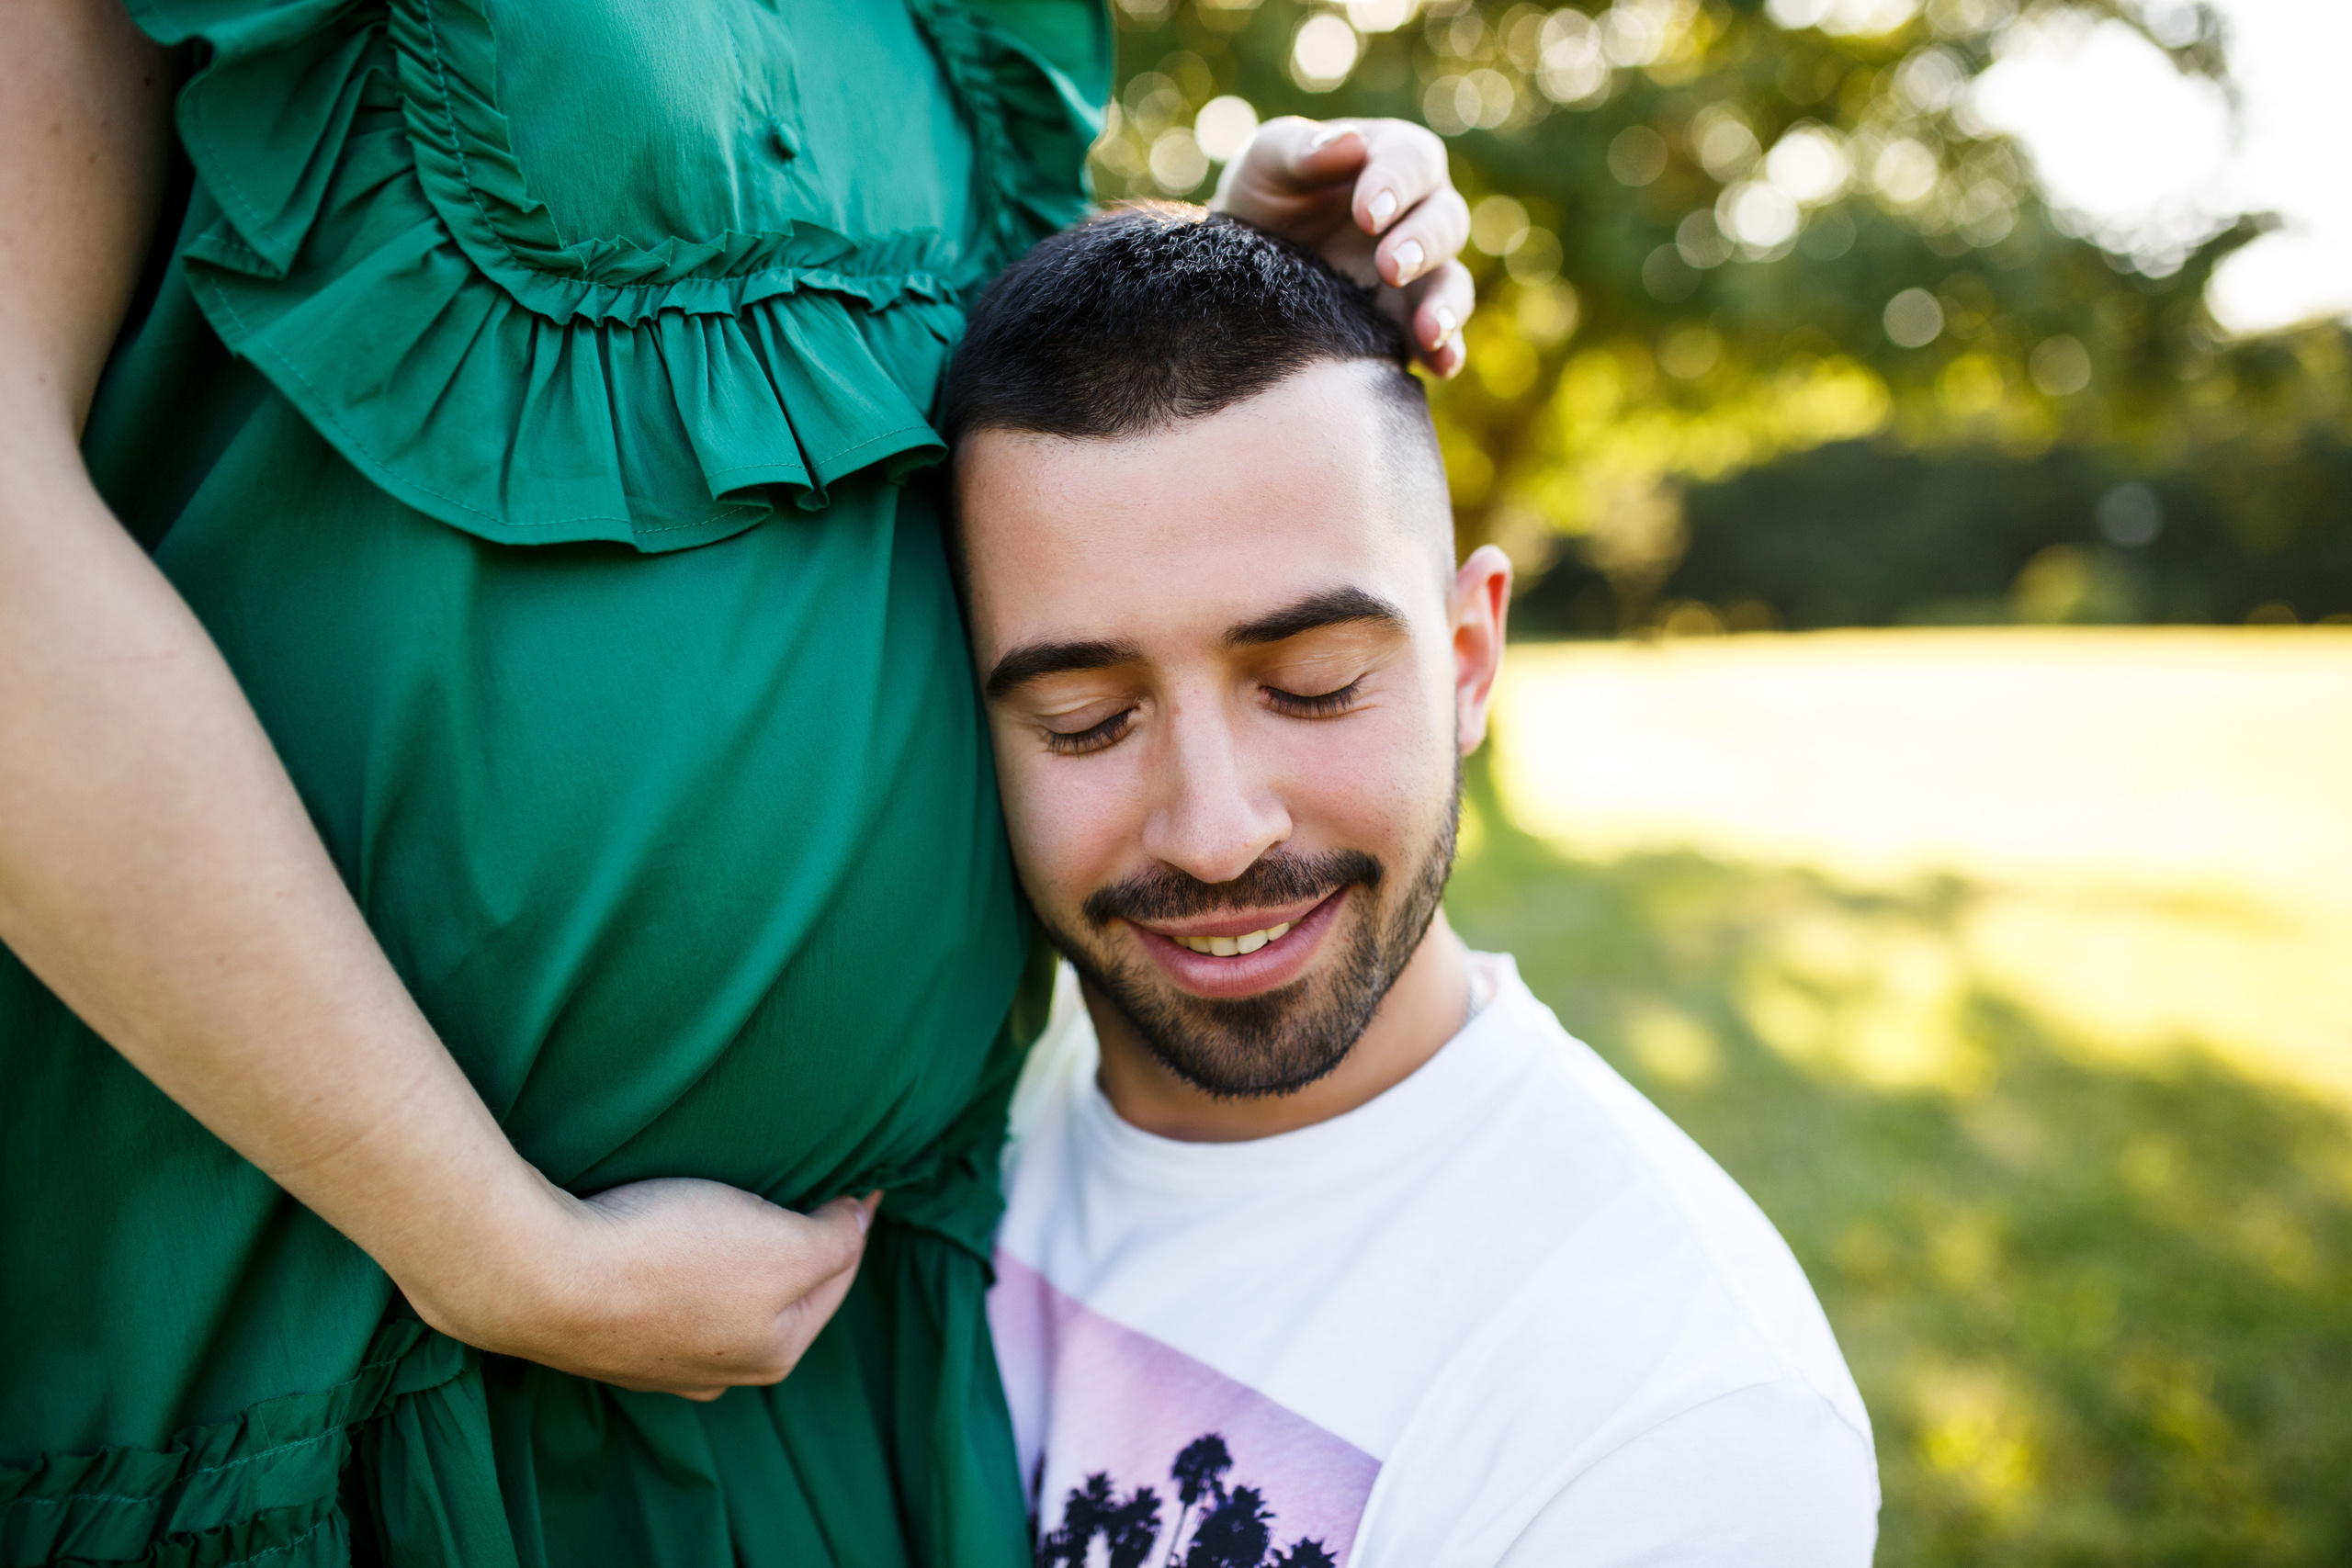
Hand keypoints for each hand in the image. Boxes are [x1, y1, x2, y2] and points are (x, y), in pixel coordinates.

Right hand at [409, 1177, 880, 1400]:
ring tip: (734, 1207)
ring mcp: (657, 1360)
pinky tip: (667, 1233)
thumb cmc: (672, 1256)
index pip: (838, 1277)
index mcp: (775, 1352)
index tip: (862, 1179)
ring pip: (720, 1294)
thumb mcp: (783, 1245)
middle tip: (804, 1189)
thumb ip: (835, 1240)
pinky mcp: (607, 1335)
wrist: (541, 1278)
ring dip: (732, 1254)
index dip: (851, 1221)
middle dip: (795, 1244)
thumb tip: (861, 1221)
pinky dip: (679, 1260)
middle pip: (780, 1291)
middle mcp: (720, 1370)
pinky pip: (665, 1290)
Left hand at [1213, 117, 1472, 378]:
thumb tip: (1350, 142)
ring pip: (1453, 281)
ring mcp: (1420, 273)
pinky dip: (1447, 350)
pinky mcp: (1409, 322)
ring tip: (1429, 330)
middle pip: (1445, 220)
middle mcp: (1418, 214)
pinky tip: (1440, 365)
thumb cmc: (1262, 199)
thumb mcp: (1266, 164)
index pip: (1413, 160)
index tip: (1368, 214)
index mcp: (1392, 160)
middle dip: (1422, 244)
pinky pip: (1442, 336)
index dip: (1397, 184)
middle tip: (1390, 268)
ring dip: (1446, 303)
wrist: (1241, 269)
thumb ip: (1300, 149)